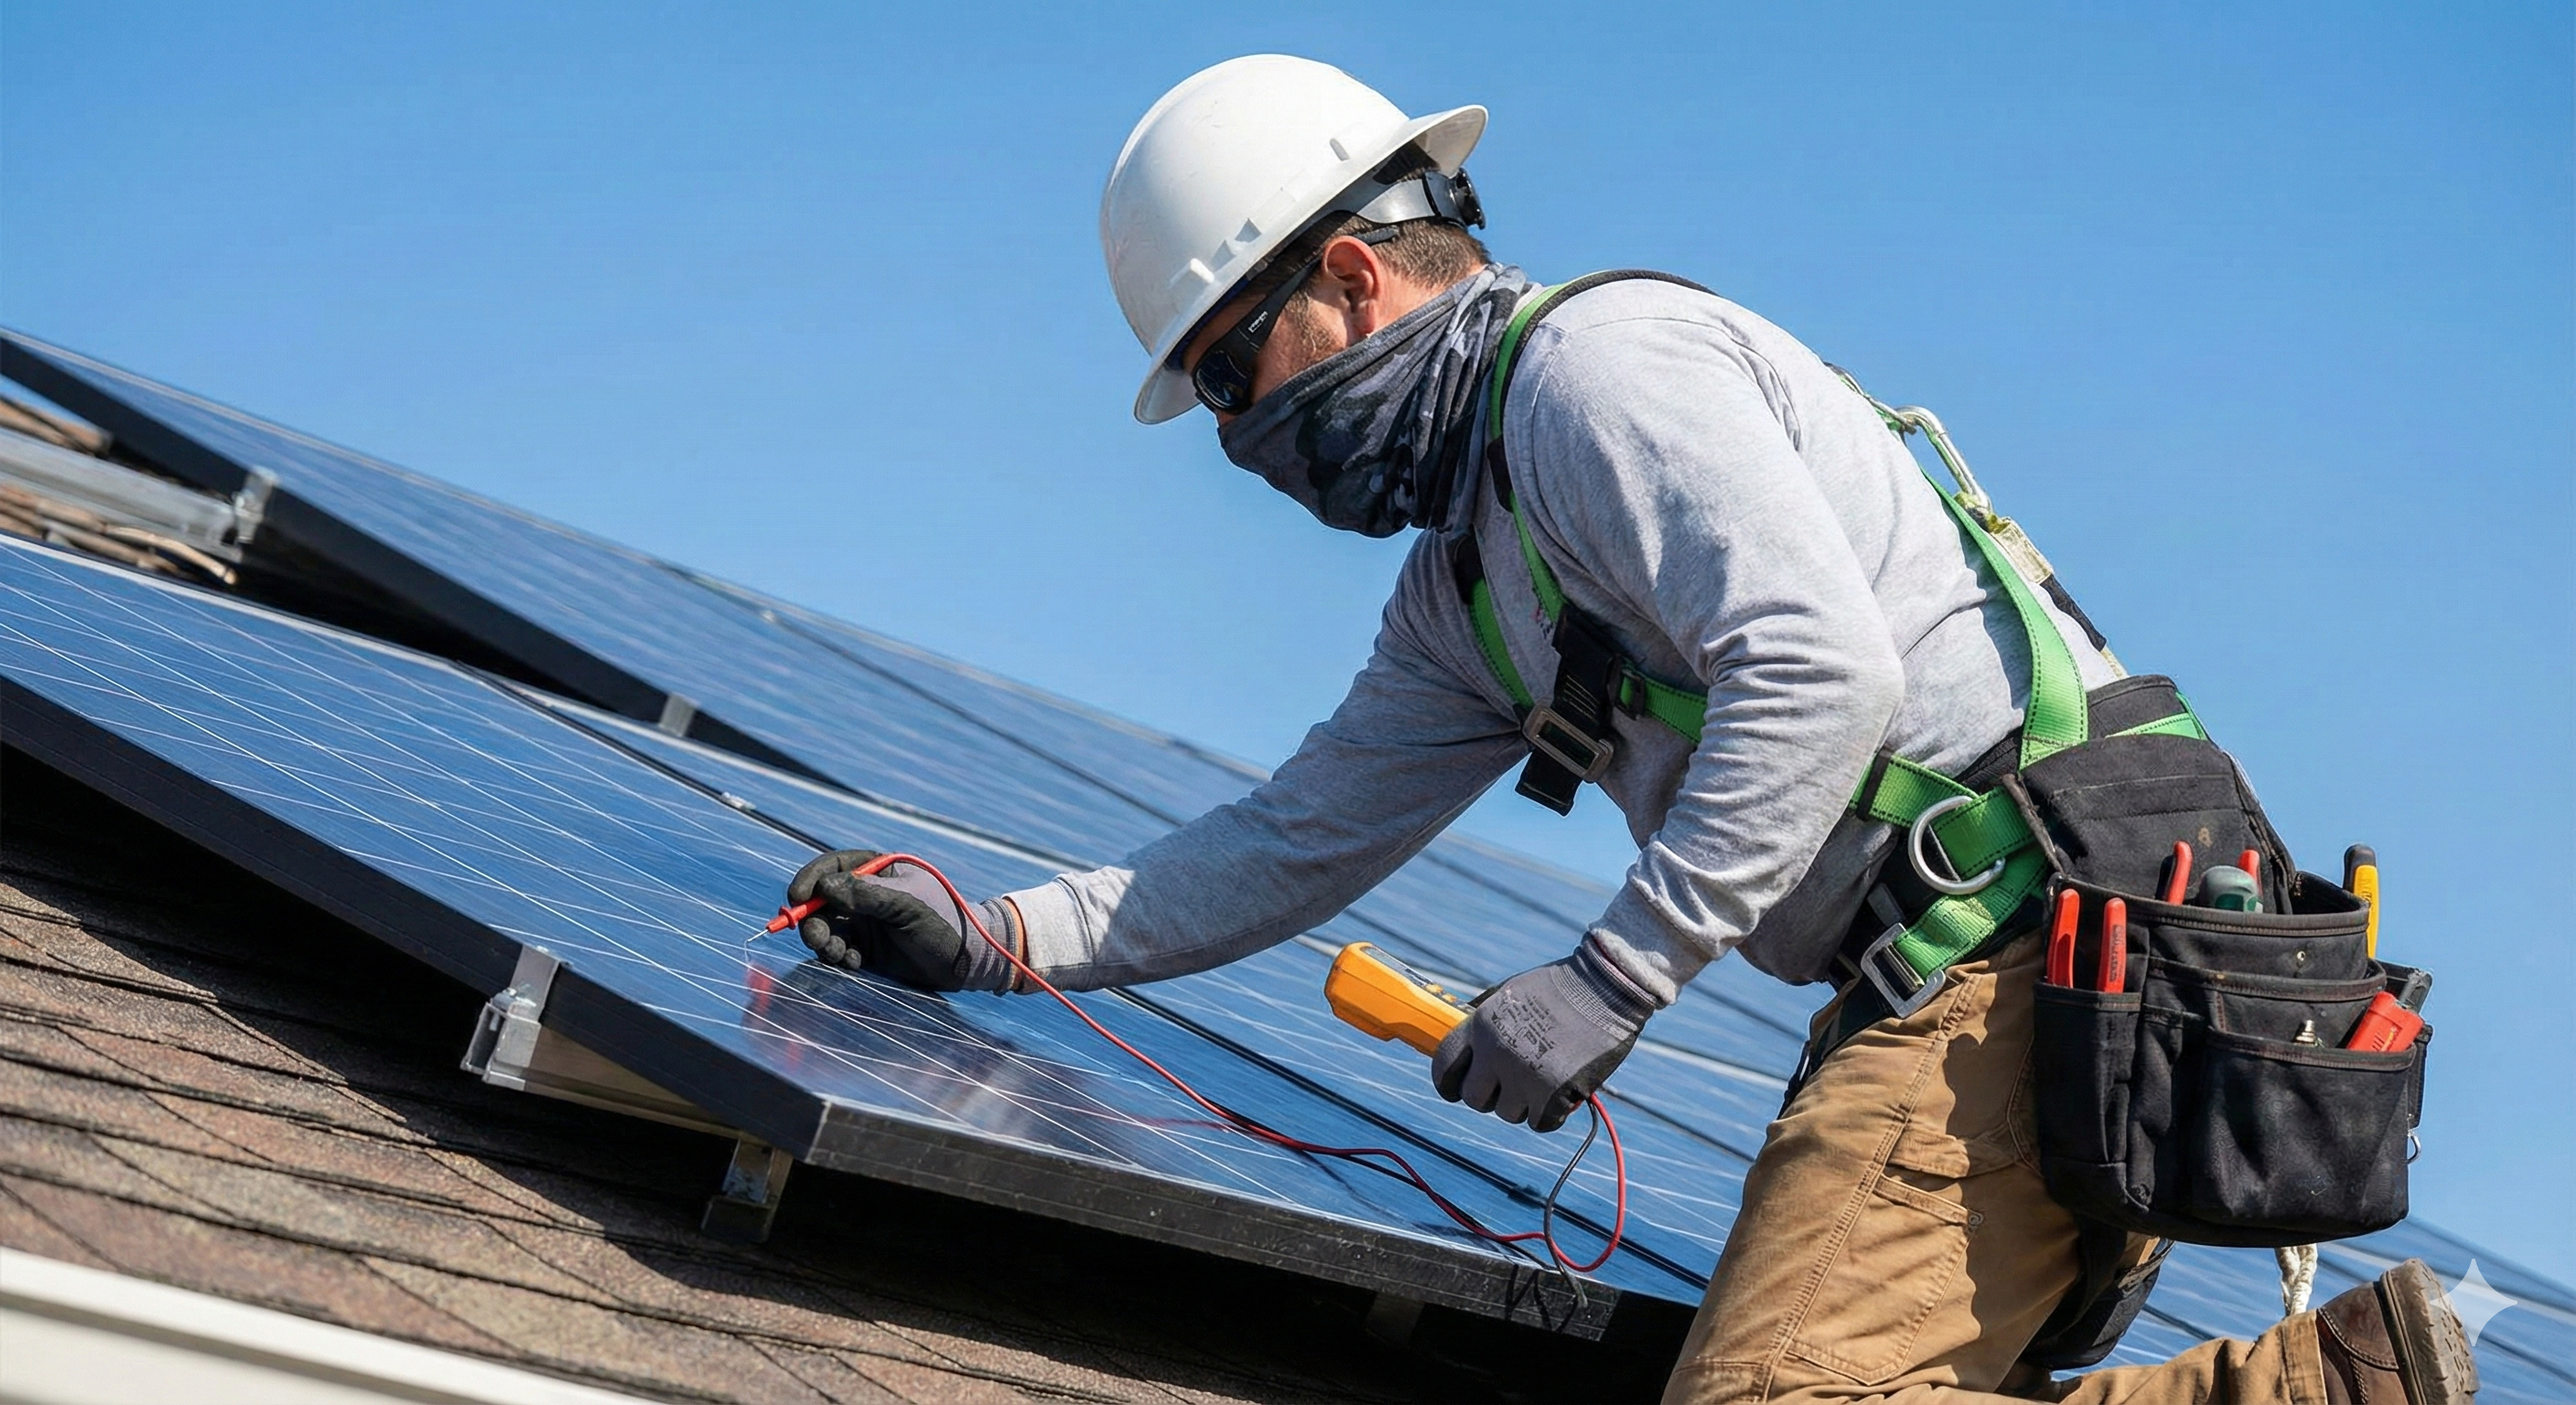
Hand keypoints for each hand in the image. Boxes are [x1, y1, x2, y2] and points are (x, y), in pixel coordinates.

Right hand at [785, 849, 1015, 990]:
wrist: (969, 961)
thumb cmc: (945, 922)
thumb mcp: (908, 904)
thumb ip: (868, 895)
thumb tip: (824, 888)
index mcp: (877, 871)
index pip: (832, 868)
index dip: (809, 880)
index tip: (796, 897)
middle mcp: (866, 895)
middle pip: (821, 901)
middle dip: (812, 919)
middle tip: (816, 938)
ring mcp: (865, 923)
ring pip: (826, 928)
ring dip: (824, 941)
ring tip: (841, 954)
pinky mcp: (867, 949)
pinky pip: (838, 950)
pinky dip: (839, 957)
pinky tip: (856, 963)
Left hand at [1431, 942, 1653, 1131]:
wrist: (1607, 986)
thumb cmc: (1559, 986)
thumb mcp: (1508, 992)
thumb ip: (1482, 1021)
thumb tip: (1462, 1049)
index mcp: (1481, 1025)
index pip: (1443, 1067)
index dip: (1448, 1083)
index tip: (1456, 1090)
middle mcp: (1497, 1053)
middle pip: (1474, 1099)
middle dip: (1489, 1096)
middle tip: (1509, 1086)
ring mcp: (1525, 1076)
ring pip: (1508, 1113)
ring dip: (1524, 1103)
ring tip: (1544, 1077)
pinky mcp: (1554, 1094)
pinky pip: (1540, 1123)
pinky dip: (1550, 1113)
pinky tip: (1561, 1093)